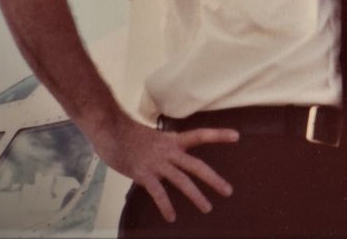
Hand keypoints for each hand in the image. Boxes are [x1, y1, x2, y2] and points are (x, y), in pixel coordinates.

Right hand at [93, 117, 238, 221]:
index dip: (219, 135)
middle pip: (197, 165)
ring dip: (196, 195)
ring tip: (207, 208)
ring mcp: (157, 163)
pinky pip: (158, 192)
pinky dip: (166, 205)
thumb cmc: (128, 133)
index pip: (201, 135)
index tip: (237, 136)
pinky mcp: (143, 173)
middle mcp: (169, 151)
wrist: (109, 129)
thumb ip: (163, 149)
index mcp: (173, 140)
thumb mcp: (153, 138)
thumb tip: (168, 159)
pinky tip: (171, 216)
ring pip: (182, 181)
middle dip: (213, 179)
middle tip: (229, 191)